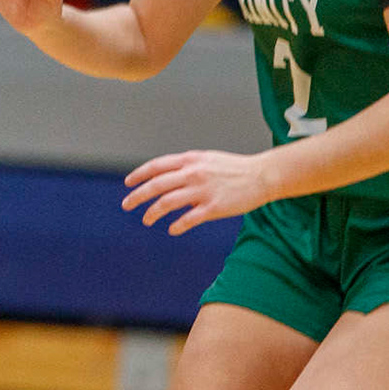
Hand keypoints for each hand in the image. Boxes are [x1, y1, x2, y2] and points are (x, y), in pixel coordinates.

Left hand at [122, 149, 274, 233]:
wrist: (262, 175)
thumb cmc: (233, 168)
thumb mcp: (205, 160)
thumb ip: (185, 167)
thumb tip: (166, 179)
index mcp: (189, 160)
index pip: (156, 166)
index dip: (139, 175)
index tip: (128, 184)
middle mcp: (193, 173)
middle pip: (156, 185)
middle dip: (137, 196)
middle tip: (126, 205)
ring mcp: (203, 190)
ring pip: (168, 202)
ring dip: (153, 213)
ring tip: (146, 220)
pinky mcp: (214, 207)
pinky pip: (189, 219)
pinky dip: (177, 225)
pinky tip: (172, 230)